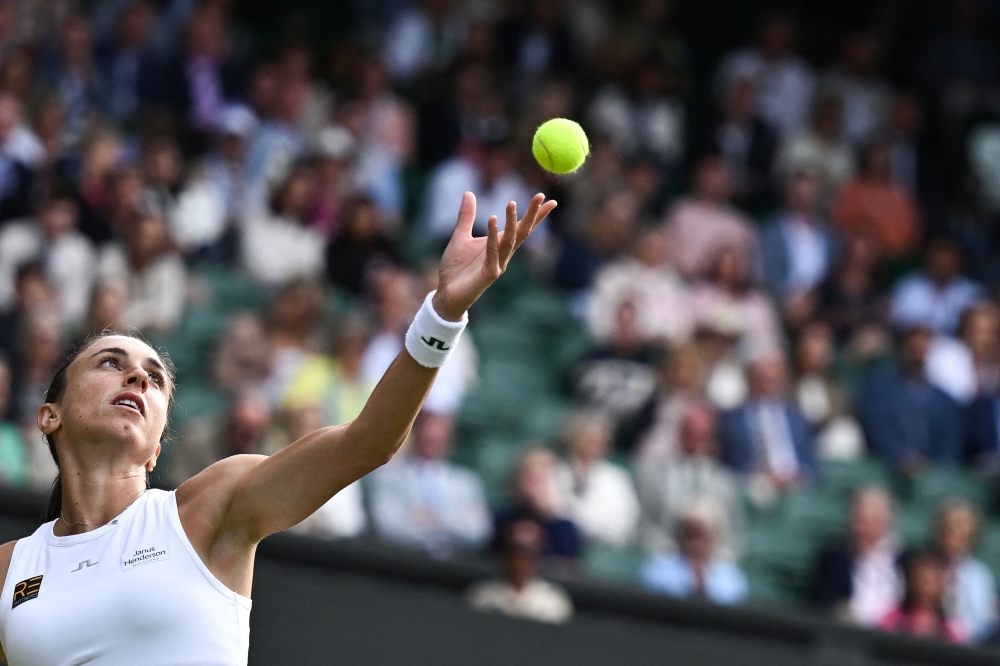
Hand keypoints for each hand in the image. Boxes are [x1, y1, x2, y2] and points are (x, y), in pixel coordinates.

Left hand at [432, 192, 556, 320]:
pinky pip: (493, 251)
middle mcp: (503, 254)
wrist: (446, 293)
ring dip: (512, 221)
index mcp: (500, 245)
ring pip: (510, 240)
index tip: (546, 198)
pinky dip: (493, 236)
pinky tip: (493, 219)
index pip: (521, 227)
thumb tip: (469, 193)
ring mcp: (498, 264)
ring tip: (511, 202)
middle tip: (540, 195)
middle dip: (533, 214)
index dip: (535, 214)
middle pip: (522, 232)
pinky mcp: (489, 273)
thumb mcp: (460, 236)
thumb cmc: (455, 268)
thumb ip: (467, 216)